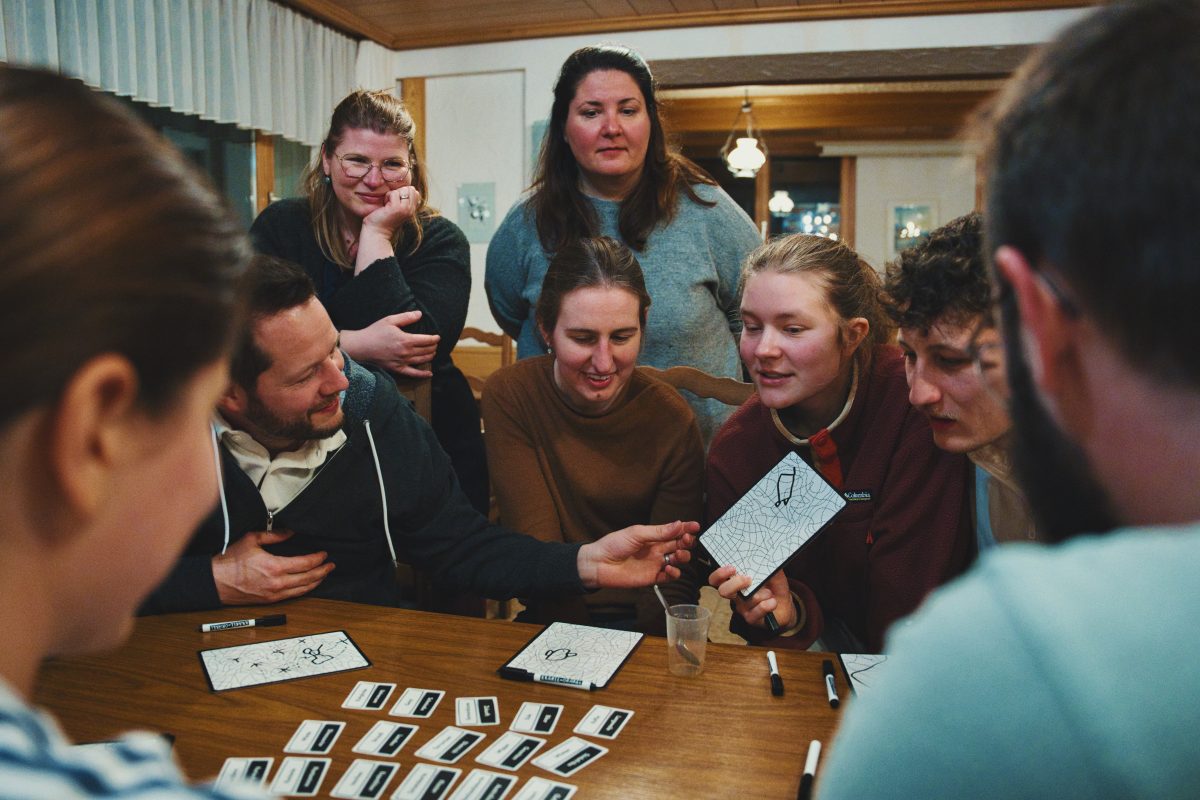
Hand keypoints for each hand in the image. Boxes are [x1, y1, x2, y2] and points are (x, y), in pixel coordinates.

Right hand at [212, 529, 334, 604]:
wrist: (215, 582)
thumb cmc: (229, 562)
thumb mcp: (252, 540)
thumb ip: (274, 535)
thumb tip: (290, 532)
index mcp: (274, 567)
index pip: (305, 563)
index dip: (318, 559)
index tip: (324, 554)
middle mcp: (277, 583)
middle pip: (308, 578)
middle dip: (322, 571)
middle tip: (331, 565)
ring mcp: (274, 594)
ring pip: (302, 590)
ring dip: (316, 582)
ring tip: (324, 575)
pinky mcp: (269, 600)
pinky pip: (292, 596)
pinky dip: (304, 590)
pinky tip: (307, 585)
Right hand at [340, 311, 439, 376]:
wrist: (361, 347)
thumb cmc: (374, 332)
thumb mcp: (390, 320)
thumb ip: (406, 317)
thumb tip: (420, 314)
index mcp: (406, 340)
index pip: (426, 340)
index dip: (434, 338)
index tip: (437, 337)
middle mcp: (406, 353)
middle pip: (426, 350)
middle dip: (433, 347)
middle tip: (435, 344)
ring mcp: (402, 362)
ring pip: (422, 360)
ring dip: (430, 356)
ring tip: (433, 353)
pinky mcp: (397, 369)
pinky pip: (413, 374)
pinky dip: (423, 374)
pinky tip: (430, 374)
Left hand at [356, 186, 421, 270]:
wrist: (377, 232)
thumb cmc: (383, 219)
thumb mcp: (397, 208)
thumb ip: (403, 199)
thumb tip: (409, 188)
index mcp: (412, 210)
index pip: (415, 192)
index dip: (403, 193)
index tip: (395, 203)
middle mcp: (411, 210)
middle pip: (410, 189)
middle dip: (399, 192)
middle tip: (391, 203)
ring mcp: (405, 209)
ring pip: (403, 190)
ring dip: (392, 194)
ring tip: (388, 205)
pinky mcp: (397, 208)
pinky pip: (393, 193)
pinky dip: (387, 197)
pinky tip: (385, 206)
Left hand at [577, 520, 699, 589]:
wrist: (599, 563)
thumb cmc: (614, 544)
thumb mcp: (637, 533)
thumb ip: (659, 532)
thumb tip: (679, 523)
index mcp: (653, 537)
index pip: (674, 532)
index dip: (686, 528)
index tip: (696, 526)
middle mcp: (657, 550)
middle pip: (679, 546)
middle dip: (687, 542)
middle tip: (687, 540)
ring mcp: (655, 564)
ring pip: (677, 561)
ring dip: (683, 557)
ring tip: (679, 555)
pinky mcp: (652, 578)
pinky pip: (669, 577)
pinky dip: (674, 573)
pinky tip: (670, 568)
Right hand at [709, 566, 795, 629]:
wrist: (785, 607)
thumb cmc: (774, 587)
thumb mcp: (773, 573)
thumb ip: (768, 565)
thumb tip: (766, 554)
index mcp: (736, 582)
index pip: (717, 579)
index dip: (719, 574)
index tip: (732, 568)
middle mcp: (736, 595)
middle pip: (723, 591)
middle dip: (735, 584)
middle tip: (748, 579)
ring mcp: (743, 608)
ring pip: (746, 601)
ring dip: (762, 594)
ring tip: (770, 592)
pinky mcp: (752, 618)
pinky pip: (756, 611)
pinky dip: (767, 605)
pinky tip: (773, 602)